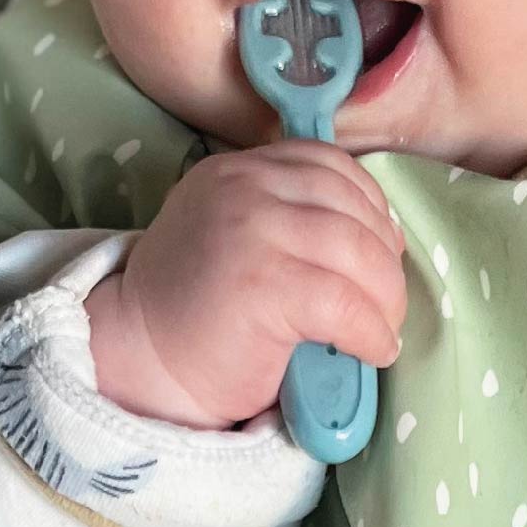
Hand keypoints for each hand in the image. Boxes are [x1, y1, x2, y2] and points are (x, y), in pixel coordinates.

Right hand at [84, 142, 405, 427]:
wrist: (140, 360)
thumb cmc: (200, 312)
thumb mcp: (239, 236)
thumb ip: (290, 217)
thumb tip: (381, 238)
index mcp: (239, 170)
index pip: (330, 166)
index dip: (370, 209)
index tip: (380, 252)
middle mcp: (245, 187)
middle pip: (352, 210)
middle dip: (385, 262)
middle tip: (386, 305)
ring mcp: (253, 230)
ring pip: (358, 253)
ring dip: (385, 299)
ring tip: (381, 331)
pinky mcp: (263, 284)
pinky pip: (346, 304)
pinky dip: (371, 332)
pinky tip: (371, 350)